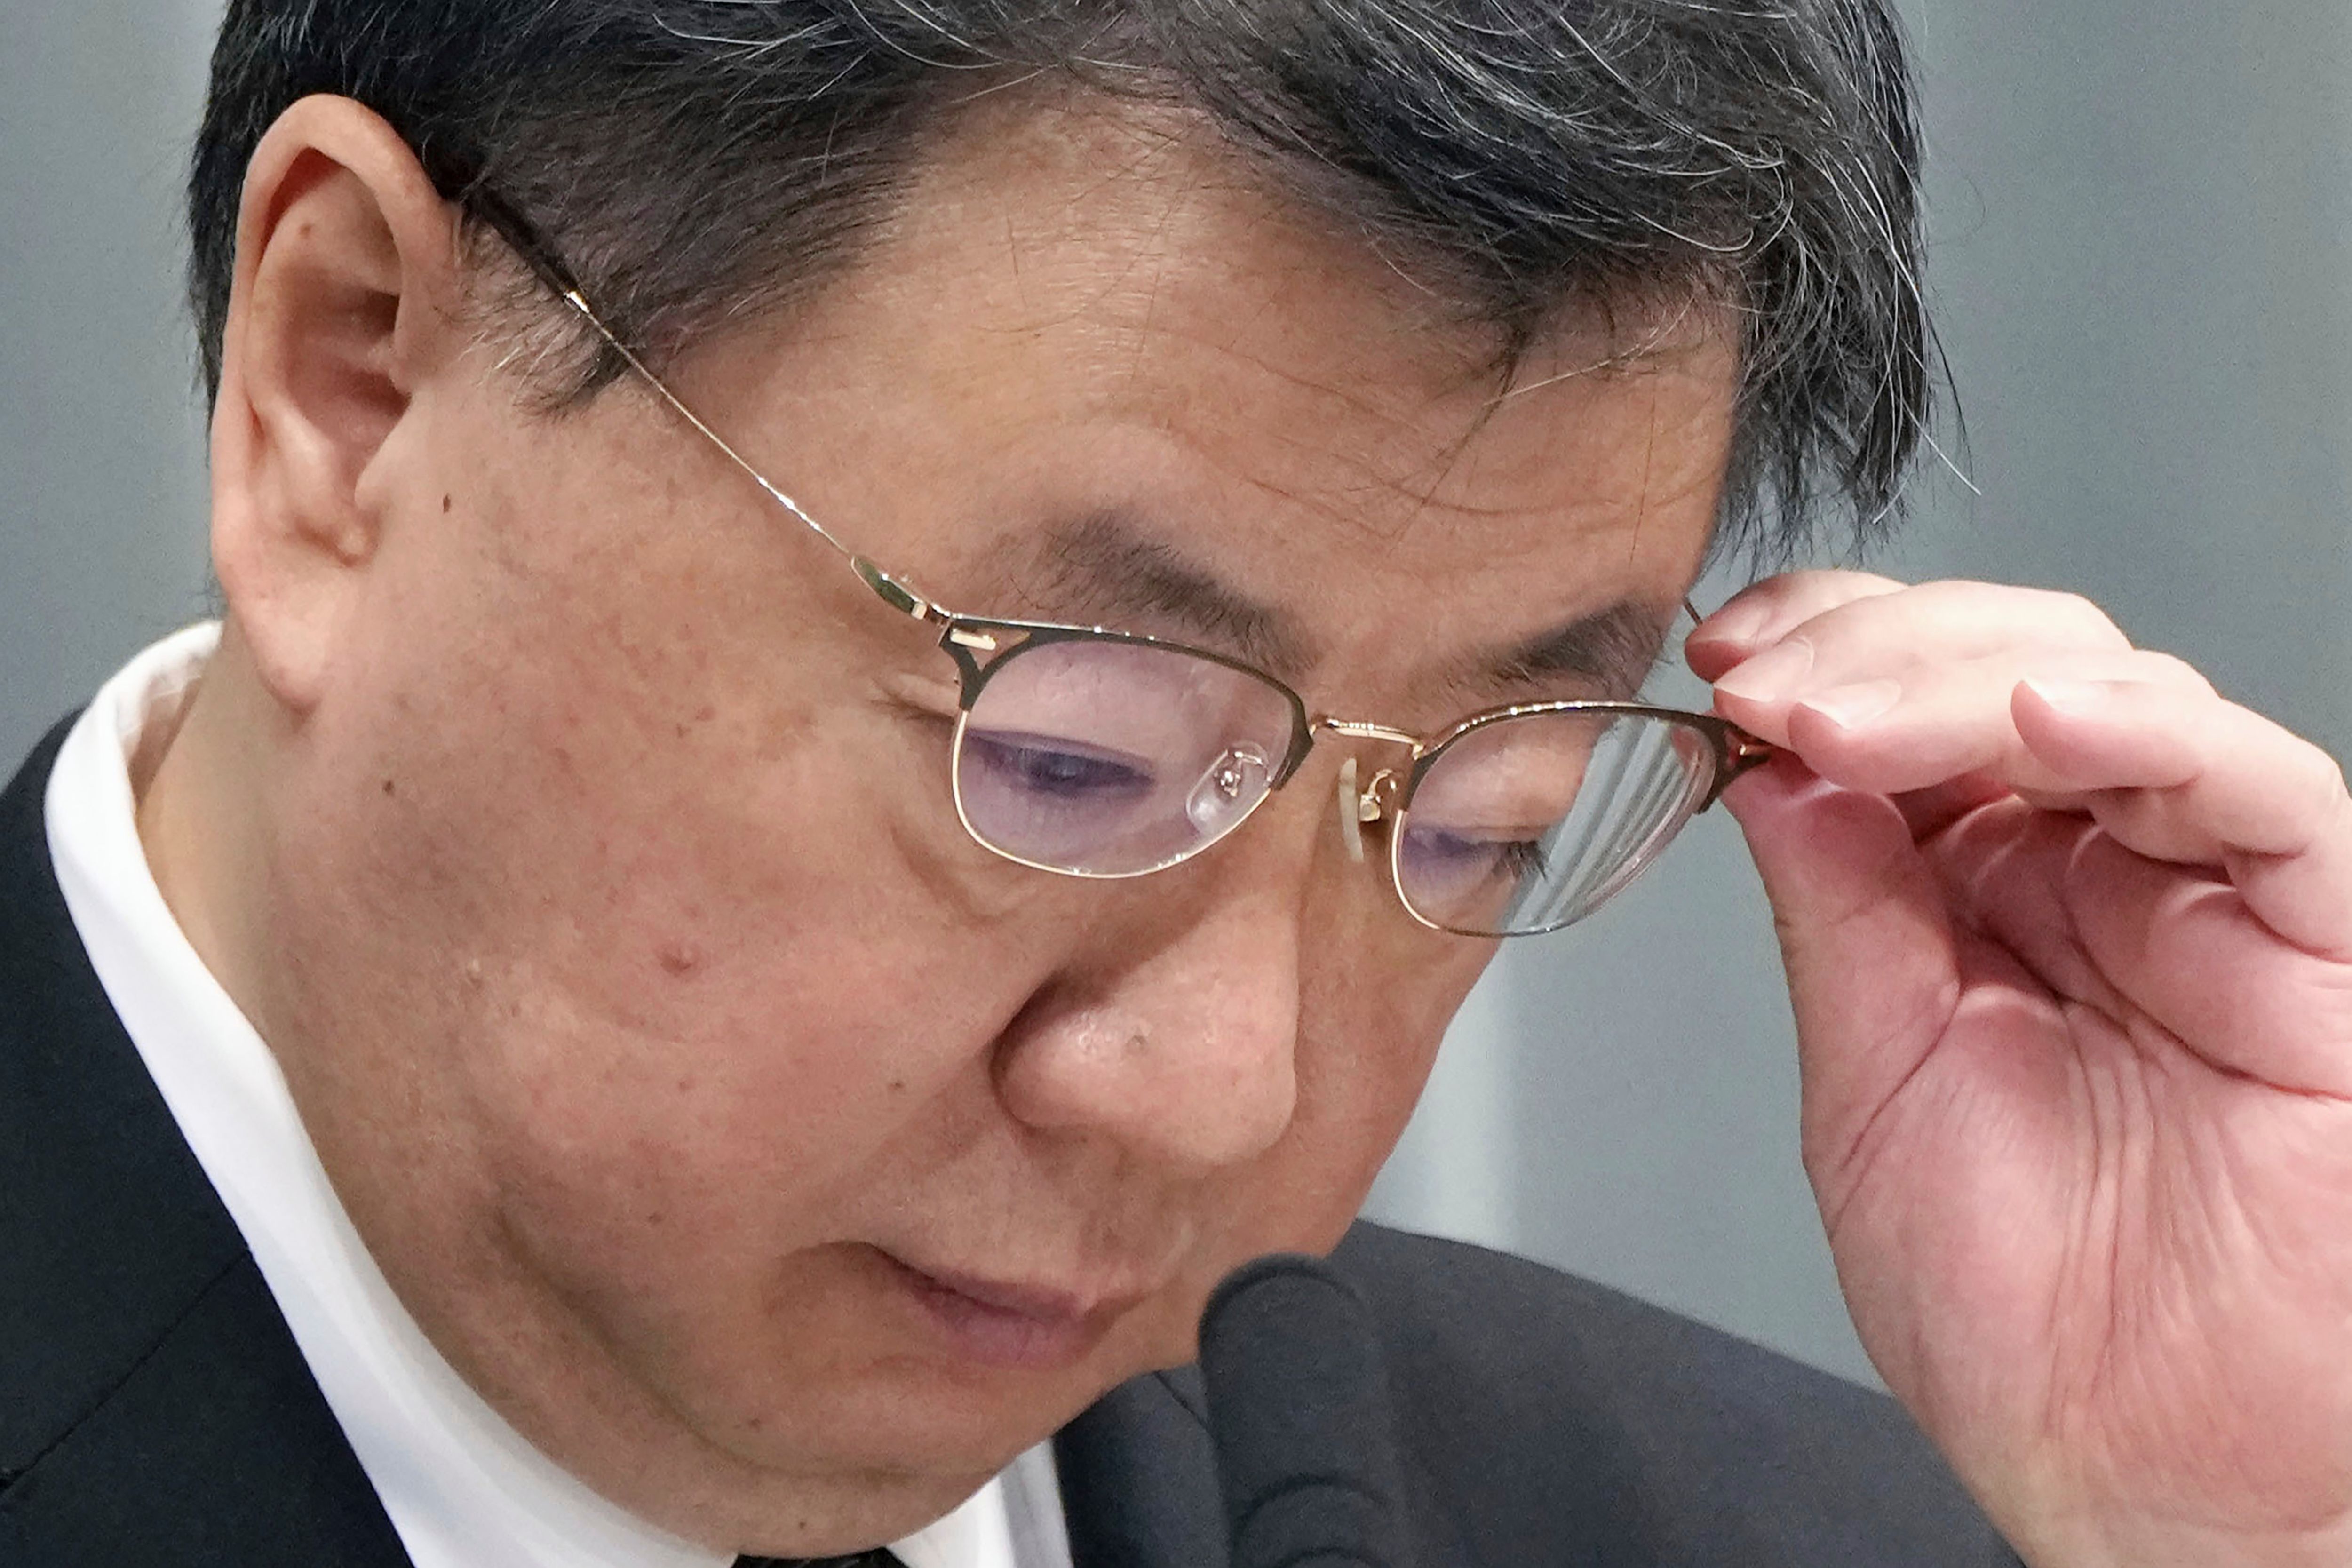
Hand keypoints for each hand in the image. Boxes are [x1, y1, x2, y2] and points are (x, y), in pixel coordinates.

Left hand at [1688, 572, 2351, 1567]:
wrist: (2137, 1468)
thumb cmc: (2016, 1310)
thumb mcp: (1872, 1084)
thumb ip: (1840, 916)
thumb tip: (1771, 768)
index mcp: (1982, 896)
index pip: (1912, 711)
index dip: (1822, 658)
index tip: (1724, 660)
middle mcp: (2098, 870)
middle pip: (2004, 671)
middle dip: (1871, 654)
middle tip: (1763, 687)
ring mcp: (2209, 896)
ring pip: (2119, 697)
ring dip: (1962, 679)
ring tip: (1838, 716)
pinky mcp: (2317, 947)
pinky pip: (2266, 800)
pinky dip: (2155, 737)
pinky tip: (2039, 722)